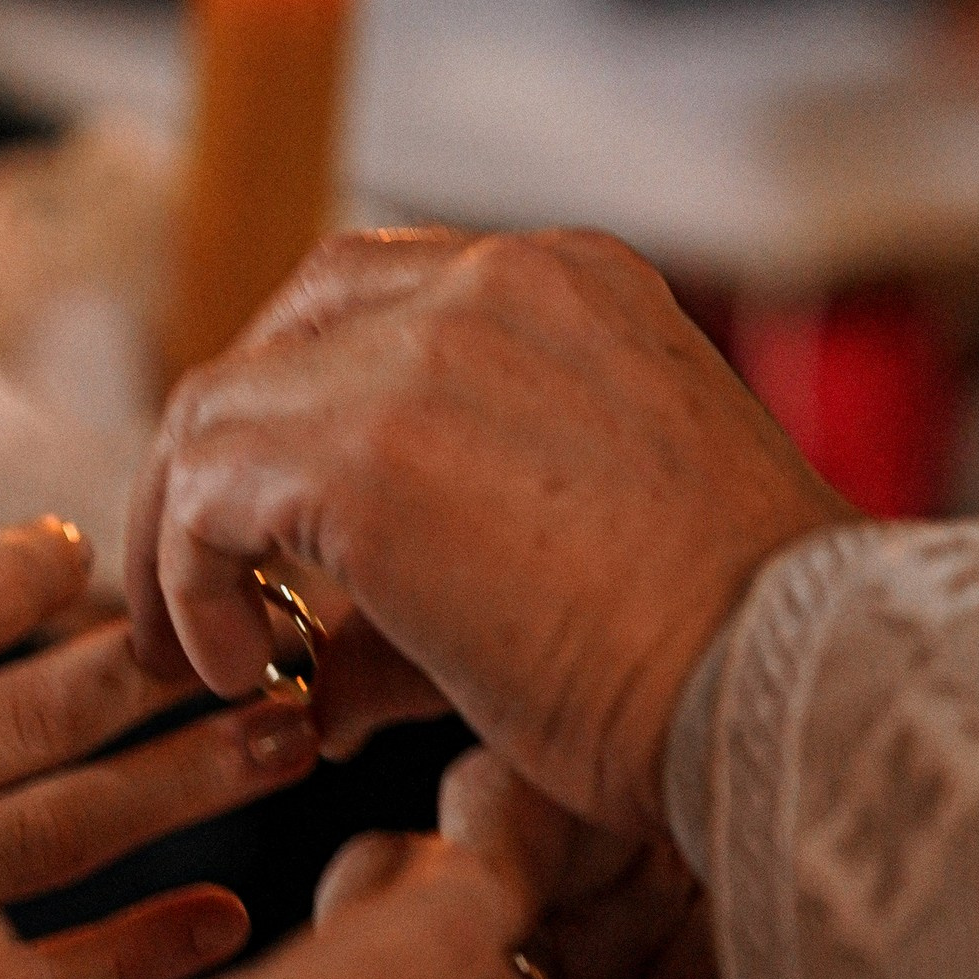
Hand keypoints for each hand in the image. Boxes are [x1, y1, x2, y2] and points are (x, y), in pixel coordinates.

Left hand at [127, 227, 849, 834]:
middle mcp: (500, 283)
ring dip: (187, 534)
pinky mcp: (363, 447)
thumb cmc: (727, 670)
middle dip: (228, 460)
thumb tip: (307, 674)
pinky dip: (188, 582)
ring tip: (205, 655)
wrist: (792, 695)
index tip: (282, 535)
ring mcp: (428, 348)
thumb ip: (418, 604)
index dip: (306, 412)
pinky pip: (202, 490)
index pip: (382, 301)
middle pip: (287, 327)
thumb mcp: (573, 580)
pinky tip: (238, 673)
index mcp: (574, 287)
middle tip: (210, 592)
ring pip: (221, 405)